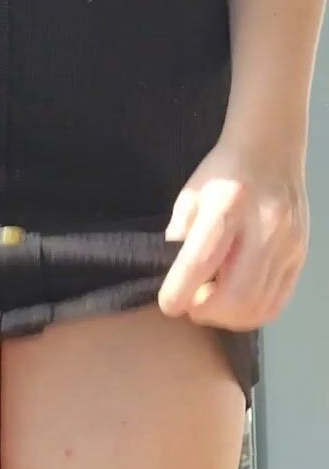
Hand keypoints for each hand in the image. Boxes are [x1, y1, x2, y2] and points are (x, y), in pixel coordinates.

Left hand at [157, 138, 308, 329]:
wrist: (271, 150)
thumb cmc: (224, 171)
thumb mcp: (191, 192)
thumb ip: (180, 231)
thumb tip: (173, 271)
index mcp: (227, 205)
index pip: (201, 261)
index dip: (180, 292)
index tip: (169, 304)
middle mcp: (263, 228)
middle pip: (237, 296)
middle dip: (207, 312)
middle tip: (192, 304)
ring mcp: (287, 246)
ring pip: (259, 307)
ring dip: (229, 317)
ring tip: (213, 302)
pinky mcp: (300, 257)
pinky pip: (277, 302)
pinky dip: (252, 313)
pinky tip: (236, 300)